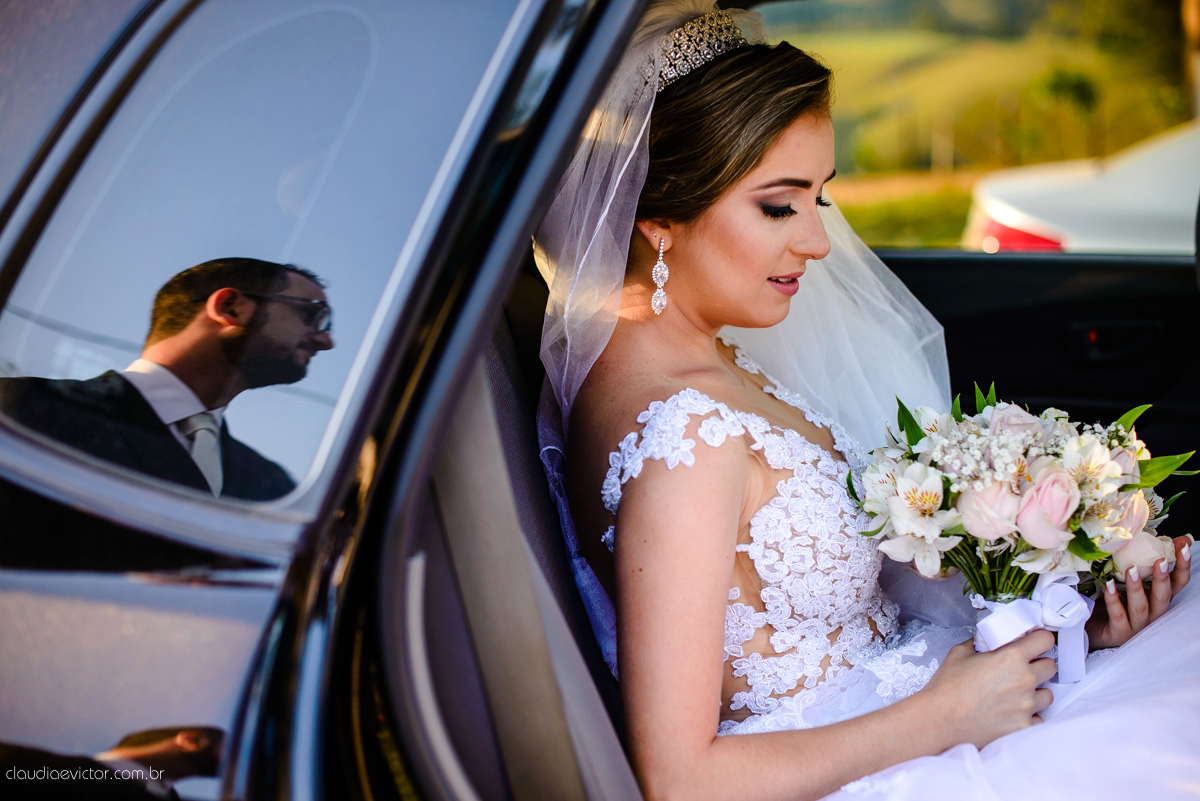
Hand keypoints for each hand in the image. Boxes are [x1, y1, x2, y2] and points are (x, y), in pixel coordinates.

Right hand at [921, 629, 1056, 748]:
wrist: (939, 721)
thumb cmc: (947, 686)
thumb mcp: (959, 653)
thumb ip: (980, 643)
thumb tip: (987, 640)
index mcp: (1011, 657)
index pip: (1045, 640)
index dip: (1041, 639)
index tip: (1036, 643)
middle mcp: (1024, 680)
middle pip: (1051, 667)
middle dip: (1039, 665)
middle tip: (1021, 670)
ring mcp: (1027, 706)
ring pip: (1047, 695)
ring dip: (1035, 692)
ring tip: (1015, 695)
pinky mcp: (1024, 727)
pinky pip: (1038, 718)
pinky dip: (1028, 715)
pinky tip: (1010, 713)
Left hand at [1087, 534, 1191, 649]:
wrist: (1092, 629)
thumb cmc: (1114, 601)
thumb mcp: (1130, 579)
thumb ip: (1143, 562)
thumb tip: (1153, 538)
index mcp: (1157, 599)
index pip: (1177, 584)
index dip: (1182, 567)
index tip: (1184, 546)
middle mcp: (1152, 614)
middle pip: (1163, 597)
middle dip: (1163, 578)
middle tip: (1161, 560)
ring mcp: (1136, 626)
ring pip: (1141, 607)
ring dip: (1137, 588)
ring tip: (1131, 570)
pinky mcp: (1118, 633)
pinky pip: (1118, 615)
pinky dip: (1114, 600)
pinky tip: (1107, 586)